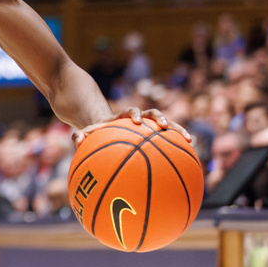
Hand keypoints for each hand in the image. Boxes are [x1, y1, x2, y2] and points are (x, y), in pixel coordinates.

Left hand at [72, 106, 192, 145]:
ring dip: (176, 129)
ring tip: (189, 139)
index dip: (134, 114)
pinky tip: (191, 155)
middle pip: (152, 113)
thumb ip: (81, 135)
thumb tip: (76, 141)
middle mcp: (139, 119)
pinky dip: (179, 144)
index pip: (130, 111)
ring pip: (166, 124)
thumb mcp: (88, 133)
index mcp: (123, 117)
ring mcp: (149, 126)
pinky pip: (170, 138)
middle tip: (163, 125)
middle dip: (159, 118)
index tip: (137, 120)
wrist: (108, 130)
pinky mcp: (156, 134)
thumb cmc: (98, 133)